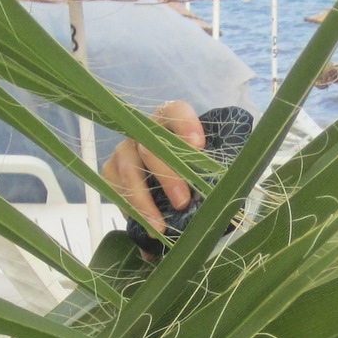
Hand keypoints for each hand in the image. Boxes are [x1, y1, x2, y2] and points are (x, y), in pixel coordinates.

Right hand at [102, 100, 203, 232]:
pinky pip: (115, 188)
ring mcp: (124, 149)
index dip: (185, 125)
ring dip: (144, 201)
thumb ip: (210, 169)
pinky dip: (130, 209)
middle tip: (183, 202)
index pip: (175, 111)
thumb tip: (226, 188)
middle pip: (150, 147)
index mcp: (171, 121)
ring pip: (129, 170)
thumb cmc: (191, 170)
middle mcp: (144, 131)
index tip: (199, 146)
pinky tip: (143, 225)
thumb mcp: (203, 165)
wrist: (167, 185)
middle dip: (167, 176)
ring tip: (160, 227)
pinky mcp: (111, 170)